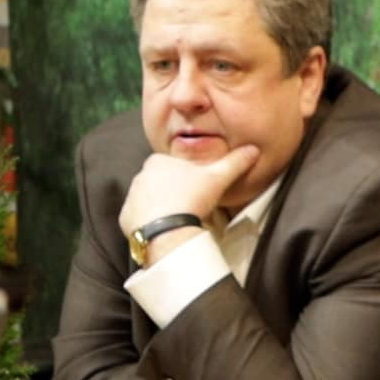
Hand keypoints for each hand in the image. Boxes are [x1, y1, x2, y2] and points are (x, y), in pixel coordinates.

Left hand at [117, 146, 260, 252]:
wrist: (167, 230)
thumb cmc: (191, 197)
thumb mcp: (218, 178)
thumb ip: (235, 162)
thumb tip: (254, 149)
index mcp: (158, 161)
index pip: (173, 163)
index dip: (188, 174)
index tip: (199, 186)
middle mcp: (140, 175)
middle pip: (160, 180)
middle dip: (173, 189)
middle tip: (192, 202)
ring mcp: (131, 197)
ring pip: (149, 198)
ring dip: (162, 205)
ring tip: (180, 217)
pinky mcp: (125, 217)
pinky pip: (139, 217)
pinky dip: (151, 221)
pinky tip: (166, 228)